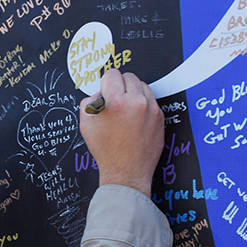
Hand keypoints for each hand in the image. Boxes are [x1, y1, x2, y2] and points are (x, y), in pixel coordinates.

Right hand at [78, 69, 162, 195]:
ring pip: (142, 85)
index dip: (106, 83)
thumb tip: (100, 92)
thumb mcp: (86, 125)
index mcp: (116, 102)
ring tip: (125, 109)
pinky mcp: (160, 116)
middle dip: (120, 86)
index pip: (112, 74)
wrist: (127, 172)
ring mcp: (151, 109)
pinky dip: (142, 103)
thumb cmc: (106, 151)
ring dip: (133, 92)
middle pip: (128, 76)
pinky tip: (134, 118)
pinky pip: (151, 99)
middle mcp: (136, 102)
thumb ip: (90, 101)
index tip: (105, 91)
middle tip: (115, 101)